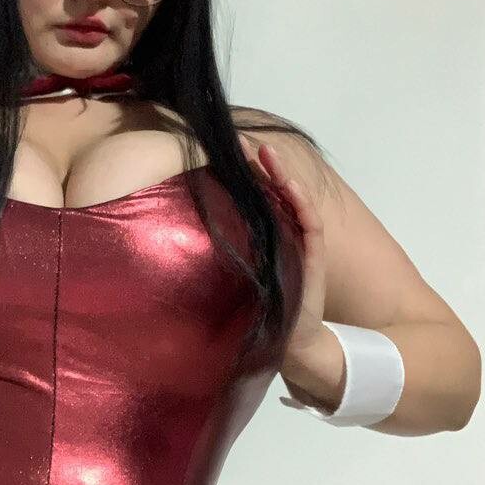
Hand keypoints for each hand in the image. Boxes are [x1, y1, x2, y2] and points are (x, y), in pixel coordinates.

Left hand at [238, 135, 326, 356]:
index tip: (218, 156)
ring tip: (266, 153)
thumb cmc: (259, 312)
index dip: (237, 179)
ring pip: (291, 201)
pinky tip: (288, 185)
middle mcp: (281, 235)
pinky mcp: (312, 256)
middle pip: (270, 193)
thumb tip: (172, 244)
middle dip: (257, 167)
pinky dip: (300, 203)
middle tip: (238, 143)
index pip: (250, 200)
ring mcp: (299, 243)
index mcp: (261, 238)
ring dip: (280, 175)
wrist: (293, 341)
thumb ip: (216, 260)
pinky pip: (309, 224)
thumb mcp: (231, 280)